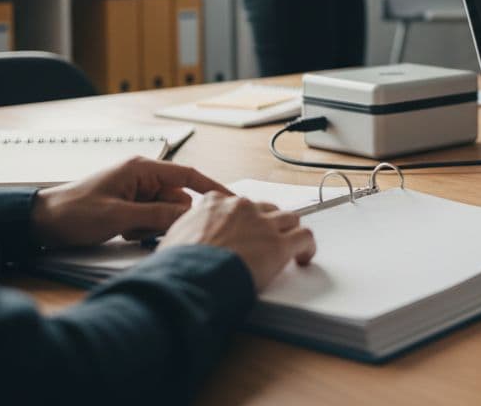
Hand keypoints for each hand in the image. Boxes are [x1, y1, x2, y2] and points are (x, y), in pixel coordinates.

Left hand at [31, 157, 229, 248]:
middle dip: (169, 218)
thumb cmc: (74, 212)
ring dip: (153, 226)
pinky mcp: (129, 206)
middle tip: (146, 231)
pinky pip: (151, 218)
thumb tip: (189, 215)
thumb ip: (157, 215)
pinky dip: (143, 229)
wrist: (41, 222)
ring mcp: (136, 191)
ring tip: (129, 232)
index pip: (188, 175)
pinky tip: (124, 234)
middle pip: (178, 198)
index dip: (212, 187)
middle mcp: (142, 176)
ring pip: (165, 211)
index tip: (232, 200)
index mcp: (142, 168)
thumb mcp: (118, 216)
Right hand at [159, 192, 315, 291]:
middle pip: (267, 209)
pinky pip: (305, 237)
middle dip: (269, 224)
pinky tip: (304, 258)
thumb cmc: (177, 265)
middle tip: (269, 240)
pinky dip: (307, 247)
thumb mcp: (173, 239)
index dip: (244, 219)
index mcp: (214, 203)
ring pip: (290, 218)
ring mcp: (262, 224)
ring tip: (292, 247)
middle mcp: (242, 208)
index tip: (245, 229)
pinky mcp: (279, 244)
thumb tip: (182, 245)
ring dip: (290, 232)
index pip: (237, 204)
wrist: (188, 278)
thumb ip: (187, 234)